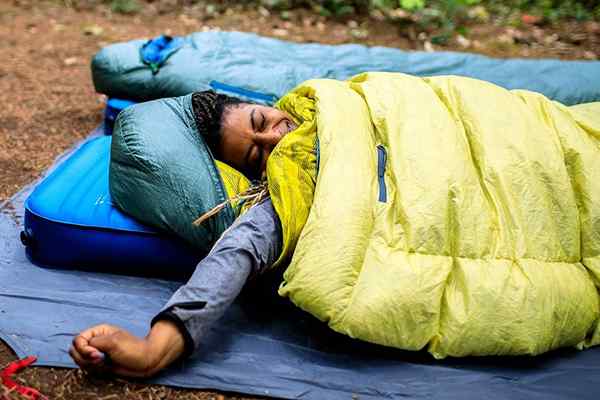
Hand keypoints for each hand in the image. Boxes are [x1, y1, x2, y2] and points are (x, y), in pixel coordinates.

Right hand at [69, 321, 184, 377]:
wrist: (146, 361)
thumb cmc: (133, 349)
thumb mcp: (113, 342)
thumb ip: (94, 342)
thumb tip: (80, 347)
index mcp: (99, 332)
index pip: (78, 340)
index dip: (83, 349)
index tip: (96, 354)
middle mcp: (96, 342)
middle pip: (75, 351)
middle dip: (84, 358)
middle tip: (100, 360)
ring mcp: (97, 353)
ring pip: (80, 361)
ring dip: (89, 365)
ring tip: (103, 364)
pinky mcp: (100, 364)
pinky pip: (87, 368)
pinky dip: (93, 370)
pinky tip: (105, 368)